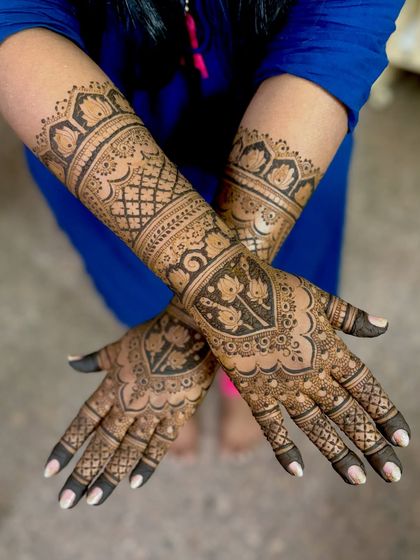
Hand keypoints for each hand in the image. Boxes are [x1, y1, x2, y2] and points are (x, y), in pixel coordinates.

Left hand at [44, 299, 216, 507]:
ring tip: (94, 499)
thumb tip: (71, 361)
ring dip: (110, 476)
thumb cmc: (154, 333)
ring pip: (128, 450)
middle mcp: (130, 402)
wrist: (191, 328)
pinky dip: (147, 464)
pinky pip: (161, 444)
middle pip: (102, 443)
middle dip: (83, 473)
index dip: (66, 446)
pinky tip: (134, 483)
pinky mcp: (179, 413)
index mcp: (114, 385)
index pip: (84, 421)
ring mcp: (155, 410)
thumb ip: (96, 360)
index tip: (50, 471)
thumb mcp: (119, 345)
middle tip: (66, 501)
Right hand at [187, 247, 409, 483]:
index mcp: (330, 350)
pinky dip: (283, 449)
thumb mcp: (318, 297)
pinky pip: (271, 426)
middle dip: (372, 445)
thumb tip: (384, 325)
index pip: (366, 389)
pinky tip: (296, 471)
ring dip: (338, 454)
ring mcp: (282, 386)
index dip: (386, 414)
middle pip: (347, 415)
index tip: (403, 440)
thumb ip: (351, 316)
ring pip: (316, 427)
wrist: (230, 291)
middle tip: (392, 473)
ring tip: (357, 478)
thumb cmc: (276, 287)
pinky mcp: (254, 391)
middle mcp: (311, 374)